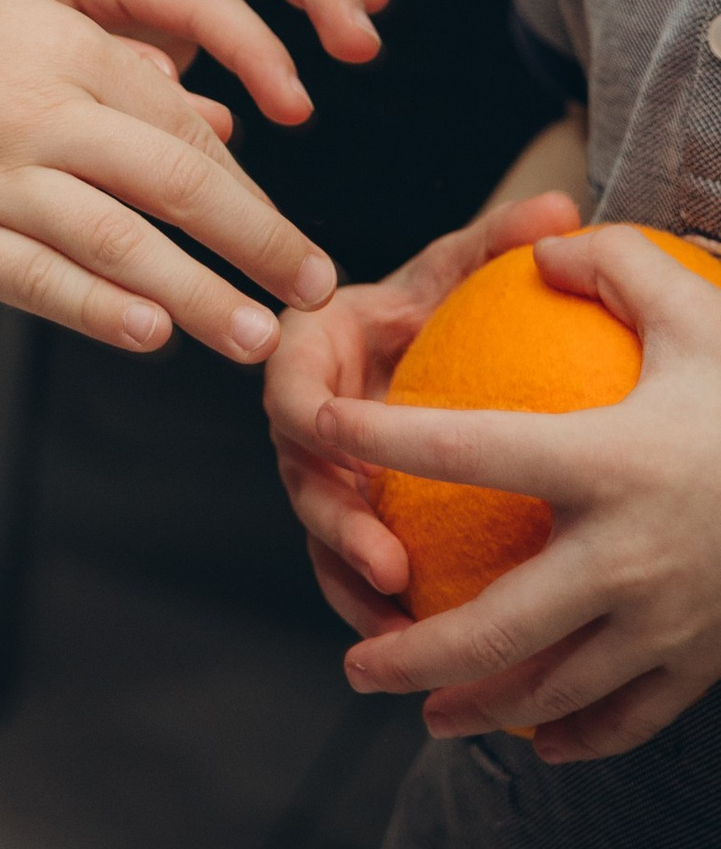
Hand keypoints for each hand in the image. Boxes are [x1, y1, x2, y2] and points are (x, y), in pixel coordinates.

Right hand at [0, 0, 339, 365]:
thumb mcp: (21, 16)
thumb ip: (112, 69)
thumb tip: (208, 127)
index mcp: (59, 50)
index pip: (179, 123)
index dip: (248, 186)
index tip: (292, 238)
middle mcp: (29, 113)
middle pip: (171, 181)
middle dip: (256, 241)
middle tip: (314, 288)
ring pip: (113, 242)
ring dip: (197, 294)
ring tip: (255, 336)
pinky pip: (32, 279)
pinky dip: (96, 309)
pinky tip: (149, 333)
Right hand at [263, 188, 582, 639]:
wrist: (427, 343)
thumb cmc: (438, 300)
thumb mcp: (460, 268)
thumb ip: (498, 238)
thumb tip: (559, 210)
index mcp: (312, 350)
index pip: (288, 383)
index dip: (303, 415)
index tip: (335, 442)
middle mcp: (307, 419)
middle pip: (301, 476)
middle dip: (336, 524)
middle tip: (388, 559)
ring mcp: (324, 476)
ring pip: (321, 537)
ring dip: (353, 585)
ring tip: (401, 626)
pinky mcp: (349, 518)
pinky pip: (348, 570)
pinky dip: (372, 604)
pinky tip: (417, 638)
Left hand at [317, 227, 720, 760]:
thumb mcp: (697, 312)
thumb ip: (612, 266)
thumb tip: (541, 249)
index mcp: (609, 463)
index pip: (468, 448)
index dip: (383, 437)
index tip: (316, 427)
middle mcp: (627, 558)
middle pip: (498, 627)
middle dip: (414, 654)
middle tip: (353, 666)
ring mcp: (667, 624)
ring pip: (554, 690)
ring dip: (481, 709)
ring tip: (428, 712)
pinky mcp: (703, 662)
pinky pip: (628, 718)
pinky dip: (577, 735)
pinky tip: (540, 738)